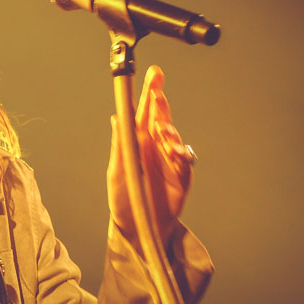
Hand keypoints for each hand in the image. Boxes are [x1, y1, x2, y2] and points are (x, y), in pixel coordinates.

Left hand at [107, 65, 193, 249]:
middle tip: (157, 92)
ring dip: (169, 131)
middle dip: (161, 103)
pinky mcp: (182, 177)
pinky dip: (181, 153)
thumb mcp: (118, 171)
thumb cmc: (123, 199)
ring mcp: (170, 160)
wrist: (138, 228)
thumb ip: (120, 145)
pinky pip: (186, 160)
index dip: (149, 93)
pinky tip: (175, 151)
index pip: (144, 113)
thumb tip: (117, 117)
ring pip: (173, 137)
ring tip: (161, 131)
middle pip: (161, 118)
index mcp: (138, 142)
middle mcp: (155, 147)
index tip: (154, 75)